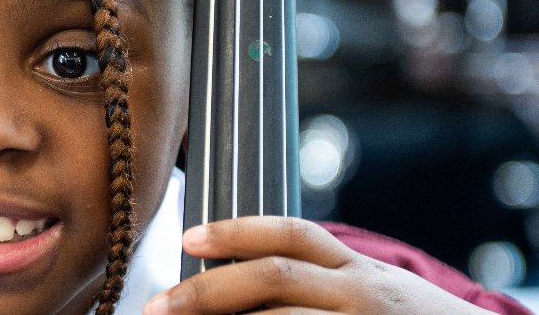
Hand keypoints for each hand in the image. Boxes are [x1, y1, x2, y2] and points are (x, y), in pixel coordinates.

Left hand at [144, 216, 493, 314]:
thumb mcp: (380, 295)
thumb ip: (326, 283)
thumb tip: (248, 282)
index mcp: (362, 271)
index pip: (294, 234)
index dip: (237, 230)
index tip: (189, 238)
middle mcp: (365, 293)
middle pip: (275, 277)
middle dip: (208, 290)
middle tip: (158, 307)